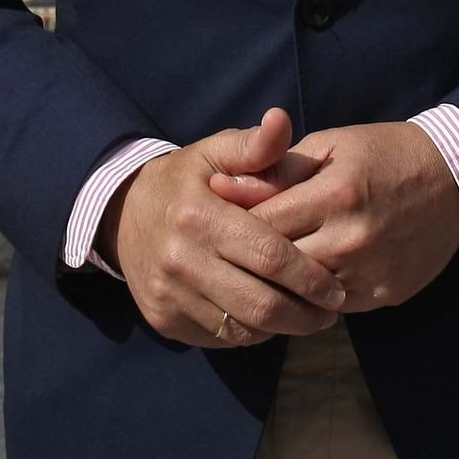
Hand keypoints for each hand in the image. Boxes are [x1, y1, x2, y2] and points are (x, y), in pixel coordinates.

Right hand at [101, 107, 347, 348]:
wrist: (122, 215)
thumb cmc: (184, 181)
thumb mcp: (213, 152)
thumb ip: (253, 146)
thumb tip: (281, 120)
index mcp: (199, 216)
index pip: (269, 256)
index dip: (310, 277)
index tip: (336, 289)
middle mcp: (181, 260)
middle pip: (259, 304)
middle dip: (304, 315)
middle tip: (331, 311)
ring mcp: (170, 296)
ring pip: (242, 328)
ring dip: (282, 329)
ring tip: (309, 318)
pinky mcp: (165, 321)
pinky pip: (220, 338)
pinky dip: (251, 333)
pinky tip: (269, 319)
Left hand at [209, 121, 458, 311]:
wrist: (454, 181)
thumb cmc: (384, 153)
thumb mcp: (332, 145)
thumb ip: (278, 169)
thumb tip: (220, 184)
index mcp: (335, 194)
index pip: (263, 224)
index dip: (234, 226)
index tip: (216, 226)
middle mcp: (351, 239)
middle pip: (278, 266)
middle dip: (249, 262)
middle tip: (227, 257)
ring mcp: (370, 272)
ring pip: (302, 294)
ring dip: (279, 285)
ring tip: (257, 274)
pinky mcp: (384, 296)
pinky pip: (334, 306)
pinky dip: (313, 297)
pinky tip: (299, 284)